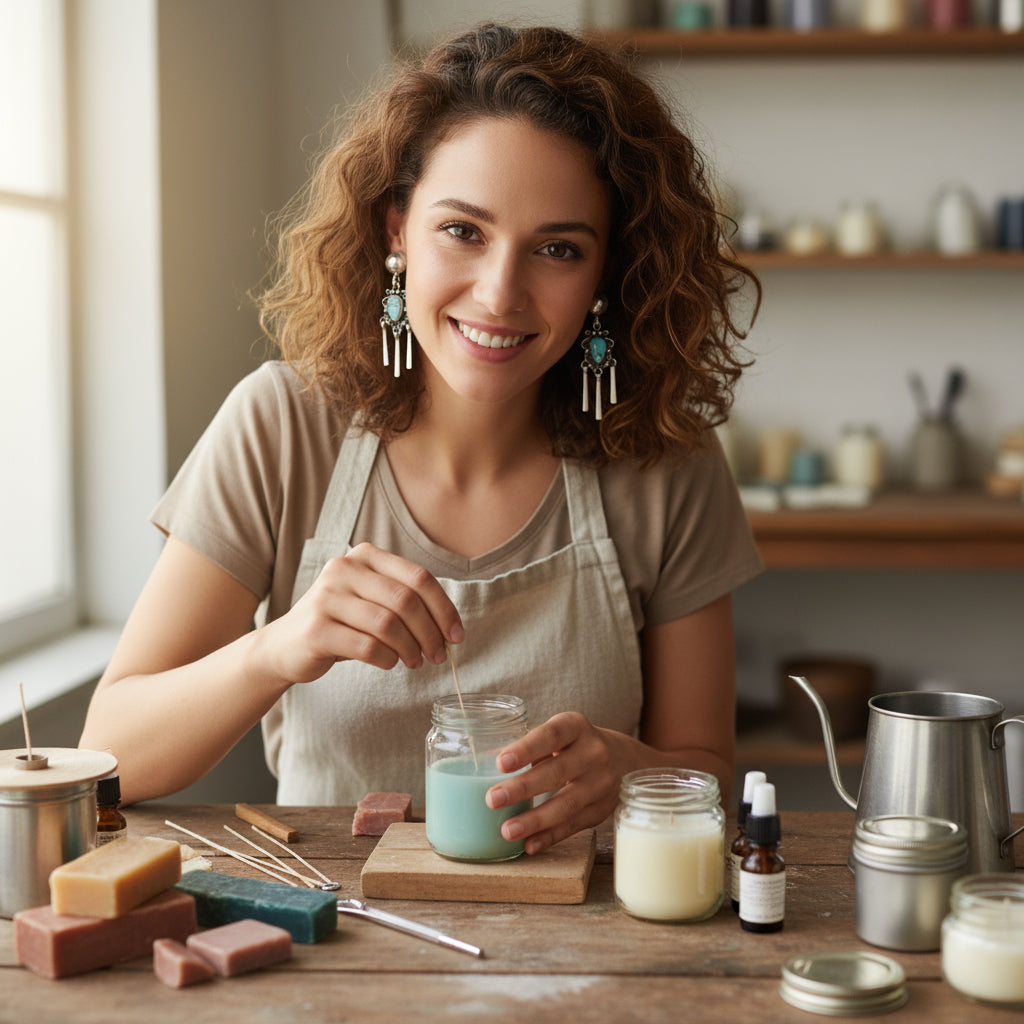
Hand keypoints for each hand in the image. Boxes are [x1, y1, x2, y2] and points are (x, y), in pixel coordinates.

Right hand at [256, 542, 463, 684]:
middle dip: (431, 632)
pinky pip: (367, 647)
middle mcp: (344, 569)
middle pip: (406, 600)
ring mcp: (327, 597)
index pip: (418, 577)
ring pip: (388, 624)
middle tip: (439, 656)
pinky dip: (387, 659)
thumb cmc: (341, 624)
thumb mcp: (372, 601)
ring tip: (416, 662)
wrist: (285, 645)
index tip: (457, 636)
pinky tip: (389, 663)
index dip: (444, 608)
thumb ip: (405, 602)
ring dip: (411, 649)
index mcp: (364, 556)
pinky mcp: (316, 629)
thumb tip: (450, 629)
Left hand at [484, 712, 622, 855]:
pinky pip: (573, 826)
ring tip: (506, 830)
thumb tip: (485, 764)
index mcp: (577, 727)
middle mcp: (593, 754)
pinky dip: (549, 837)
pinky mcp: (600, 811)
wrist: (625, 760)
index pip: (551, 735)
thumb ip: (531, 747)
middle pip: (556, 772)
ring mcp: (600, 785)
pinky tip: (528, 845)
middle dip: (523, 788)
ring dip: (534, 820)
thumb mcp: (561, 734)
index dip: (526, 749)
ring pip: (566, 805)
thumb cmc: (576, 744)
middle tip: (493, 799)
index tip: (501, 762)